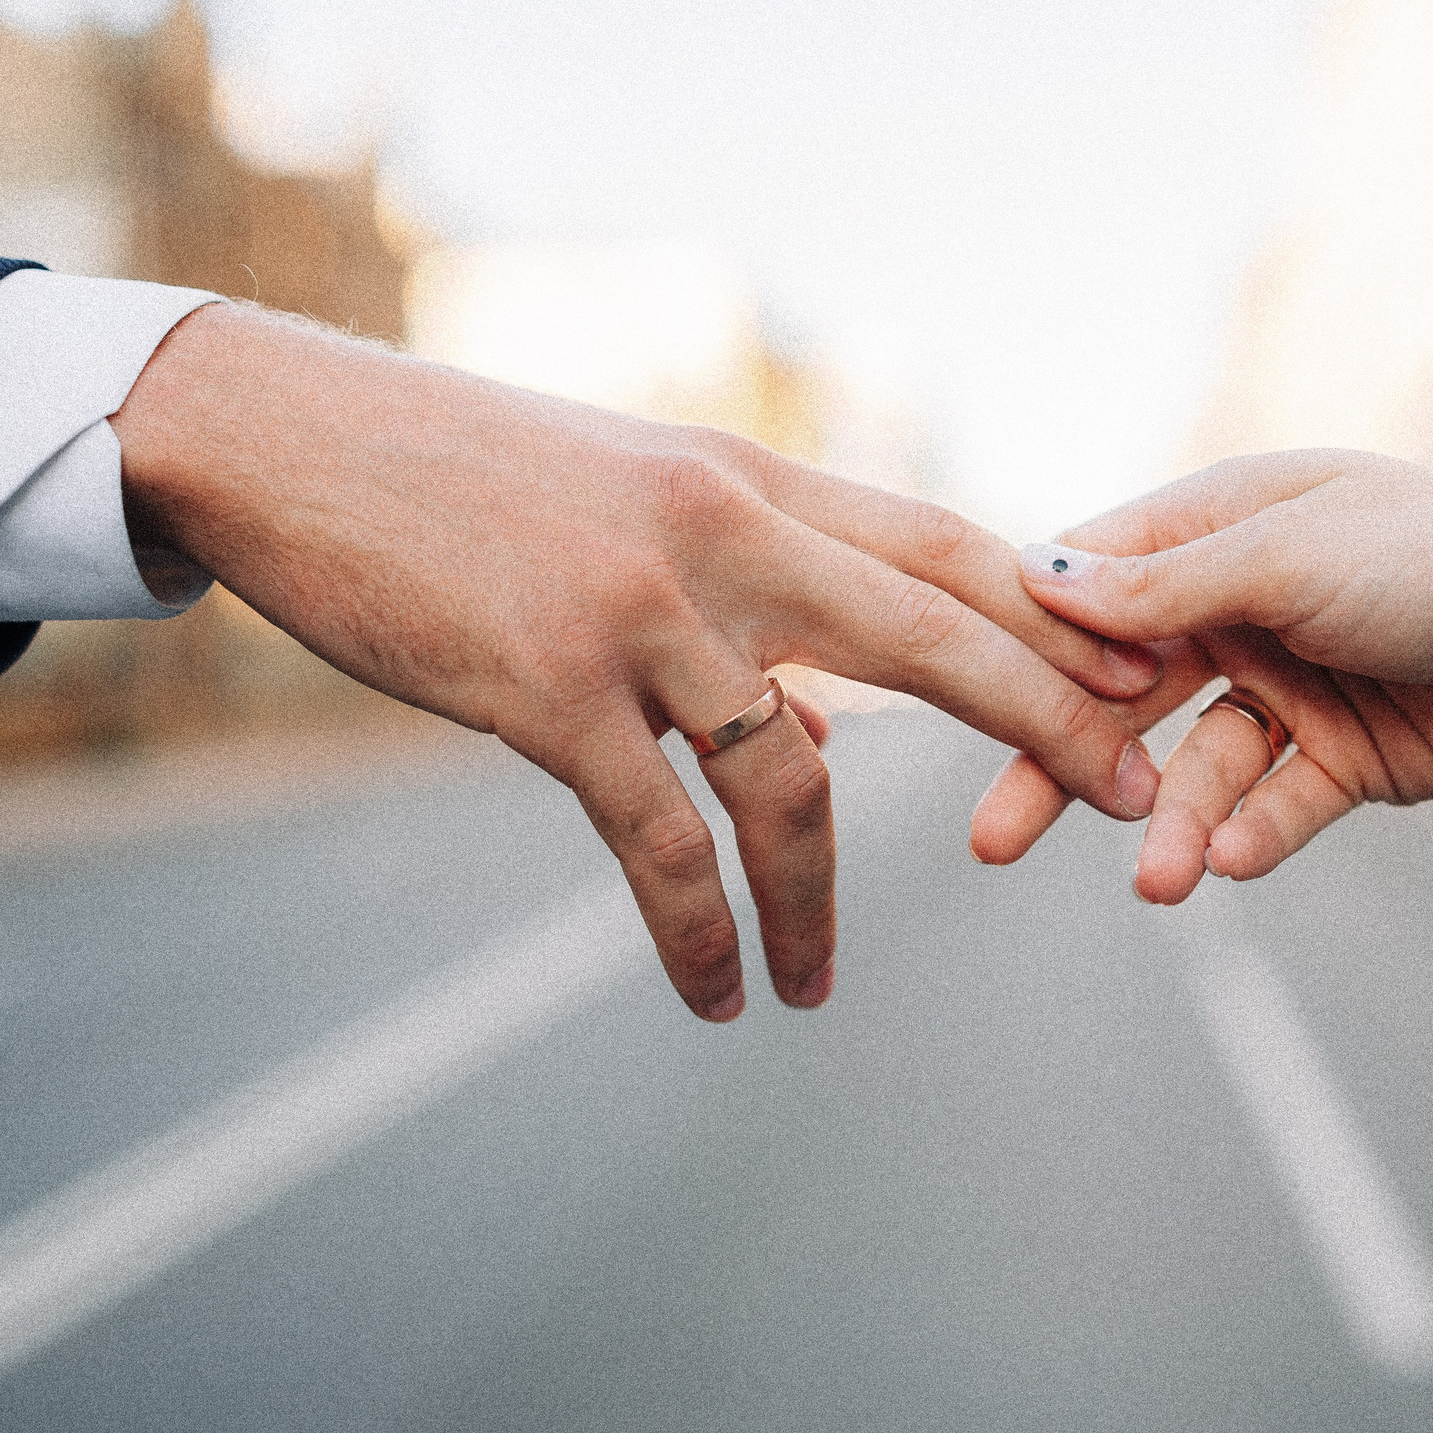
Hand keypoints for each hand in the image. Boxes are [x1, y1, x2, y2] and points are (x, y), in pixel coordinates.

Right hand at [110, 303, 1163, 1017]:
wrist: (292, 439)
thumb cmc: (466, 478)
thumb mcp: (630, 507)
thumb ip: (745, 604)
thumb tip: (824, 736)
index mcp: (750, 479)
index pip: (942, 542)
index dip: (1054, 613)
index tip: (1140, 672)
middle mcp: (722, 532)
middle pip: (933, 632)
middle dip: (1043, 720)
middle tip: (1133, 802)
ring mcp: (641, 609)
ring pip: (797, 773)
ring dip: (820, 899)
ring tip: (817, 986)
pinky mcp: (550, 687)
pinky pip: (663, 839)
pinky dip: (704, 928)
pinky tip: (717, 992)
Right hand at [969, 450, 1432, 902]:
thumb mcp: (1292, 556)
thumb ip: (1164, 588)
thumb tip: (1035, 581)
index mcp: (1221, 526)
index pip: (1091, 585)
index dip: (1034, 643)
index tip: (979, 700)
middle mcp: (1243, 604)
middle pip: (1121, 692)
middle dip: (1063, 761)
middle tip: (995, 837)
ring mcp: (1294, 685)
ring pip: (1196, 767)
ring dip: (1172, 822)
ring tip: (1162, 878)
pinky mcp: (1346, 759)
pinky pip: (1274, 805)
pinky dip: (1249, 835)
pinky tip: (1231, 863)